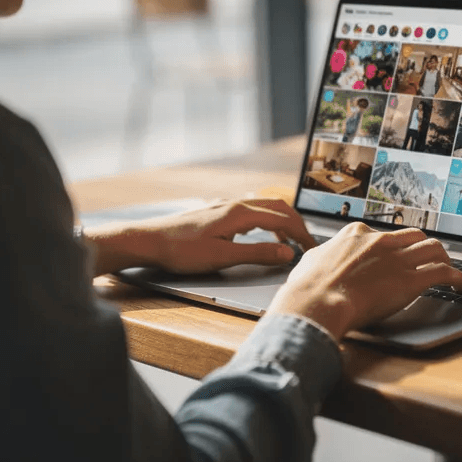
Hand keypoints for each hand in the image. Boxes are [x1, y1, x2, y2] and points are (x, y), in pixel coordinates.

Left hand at [84, 198, 315, 275]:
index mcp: (240, 213)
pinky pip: (251, 211)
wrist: (149, 240)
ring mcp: (225, 206)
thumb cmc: (181, 250)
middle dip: (296, 224)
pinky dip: (265, 221)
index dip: (301, 234)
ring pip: (263, 207)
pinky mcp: (217, 212)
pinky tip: (260, 233)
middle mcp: (235, 204)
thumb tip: (287, 253)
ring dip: (281, 222)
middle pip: (277, 208)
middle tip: (306, 243)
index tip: (312, 248)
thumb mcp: (223, 257)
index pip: (283, 219)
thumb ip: (257, 254)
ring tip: (288, 241)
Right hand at [266, 223, 461, 340]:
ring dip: (444, 258)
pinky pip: (443, 272)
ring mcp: (397, 260)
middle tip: (428, 260)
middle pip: (415, 236)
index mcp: (357, 235)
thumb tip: (318, 259)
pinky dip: (456, 277)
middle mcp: (381, 242)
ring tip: (448, 269)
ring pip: (434, 248)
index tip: (397, 254)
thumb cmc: (308, 288)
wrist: (317, 303)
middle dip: (424, 247)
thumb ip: (322, 257)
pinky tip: (459, 285)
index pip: (385, 234)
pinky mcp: (410, 281)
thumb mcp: (311, 262)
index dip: (395, 246)